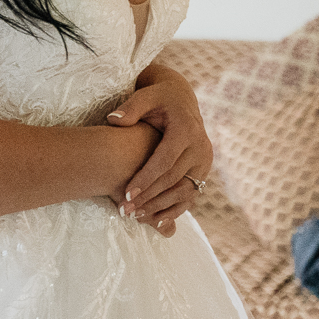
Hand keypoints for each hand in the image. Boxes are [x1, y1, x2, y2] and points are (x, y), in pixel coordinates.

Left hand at [106, 72, 212, 237]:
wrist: (181, 100)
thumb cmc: (158, 98)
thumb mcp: (146, 96)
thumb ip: (130, 107)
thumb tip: (114, 120)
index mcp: (187, 130)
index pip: (165, 161)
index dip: (145, 179)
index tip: (126, 194)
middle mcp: (200, 147)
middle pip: (173, 179)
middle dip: (148, 197)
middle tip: (125, 211)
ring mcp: (204, 162)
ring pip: (183, 192)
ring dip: (159, 207)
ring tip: (135, 217)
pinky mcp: (202, 171)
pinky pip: (190, 195)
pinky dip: (174, 210)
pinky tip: (155, 222)